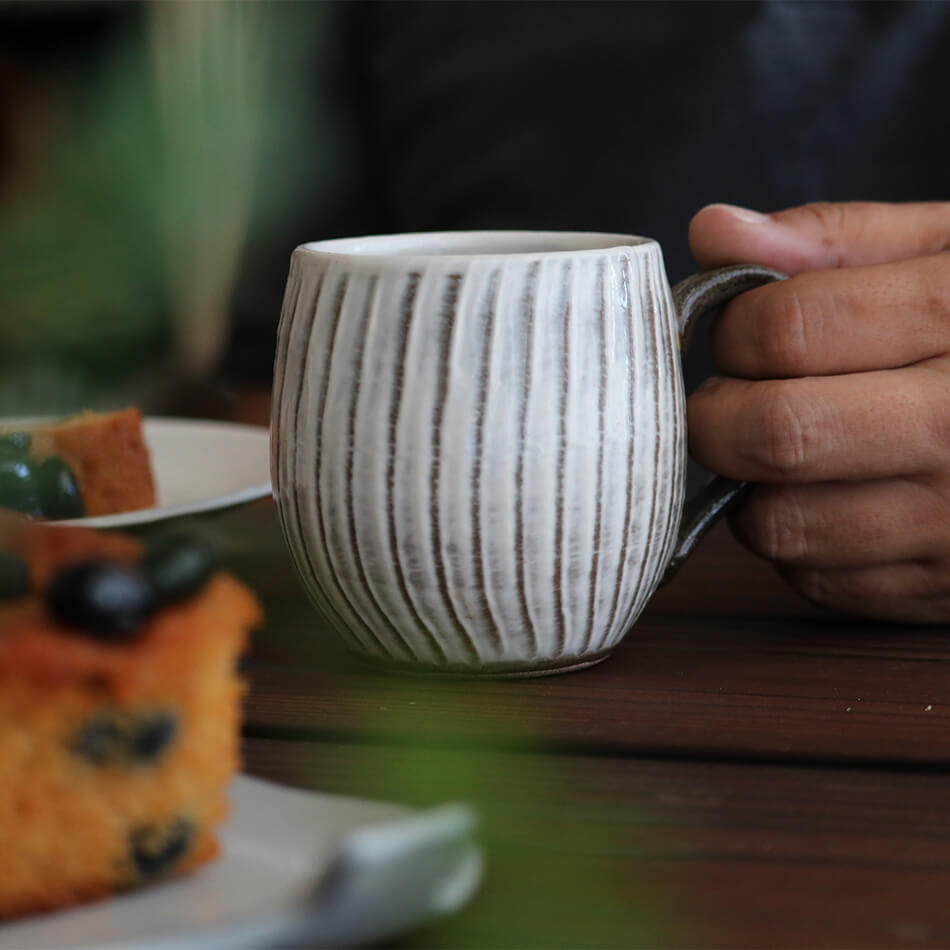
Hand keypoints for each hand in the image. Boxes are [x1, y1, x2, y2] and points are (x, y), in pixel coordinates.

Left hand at [687, 201, 949, 621]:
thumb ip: (832, 241)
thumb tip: (712, 232)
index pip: (787, 330)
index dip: (731, 329)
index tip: (735, 333)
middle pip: (777, 433)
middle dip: (714, 417)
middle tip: (725, 400)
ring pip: (782, 524)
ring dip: (749, 488)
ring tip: (783, 450)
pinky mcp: (943, 588)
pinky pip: (816, 579)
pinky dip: (795, 542)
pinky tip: (828, 498)